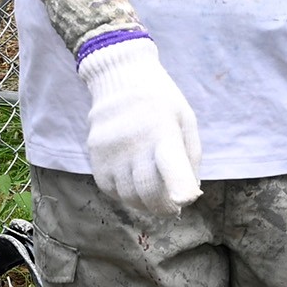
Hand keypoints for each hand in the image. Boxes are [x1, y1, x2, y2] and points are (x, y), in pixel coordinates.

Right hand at [77, 36, 203, 209]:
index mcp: (164, 132)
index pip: (171, 164)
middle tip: (171, 208)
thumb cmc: (160, 101)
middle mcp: (135, 144)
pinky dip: (125, 195)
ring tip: (152, 197)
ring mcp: (112, 152)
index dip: (179, 185)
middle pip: (149, 192)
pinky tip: (133, 185)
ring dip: (144, 204)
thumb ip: (191, 157)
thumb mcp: (186, 119)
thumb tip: (189, 196)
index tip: (184, 200)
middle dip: (164, 207)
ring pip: (129, 196)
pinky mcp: (96, 158)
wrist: (119, 78)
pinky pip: (111, 190)